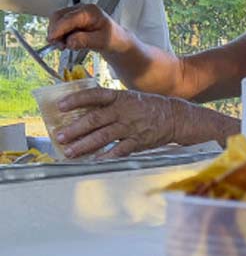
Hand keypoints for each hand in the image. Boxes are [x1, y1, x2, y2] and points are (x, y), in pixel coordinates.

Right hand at [46, 4, 126, 53]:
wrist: (116, 40)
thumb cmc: (113, 38)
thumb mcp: (102, 41)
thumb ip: (86, 40)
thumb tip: (69, 41)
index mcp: (90, 11)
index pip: (68, 18)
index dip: (58, 29)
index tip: (52, 40)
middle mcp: (80, 9)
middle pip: (58, 16)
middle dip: (55, 31)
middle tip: (60, 46)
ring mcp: (74, 13)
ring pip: (56, 21)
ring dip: (56, 34)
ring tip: (65, 46)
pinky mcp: (71, 20)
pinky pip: (58, 25)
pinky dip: (59, 35)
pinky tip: (67, 43)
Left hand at [53, 87, 176, 158]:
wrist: (175, 117)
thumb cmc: (148, 107)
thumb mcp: (129, 98)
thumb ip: (109, 104)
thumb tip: (82, 112)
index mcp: (120, 97)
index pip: (95, 95)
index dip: (77, 100)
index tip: (60, 106)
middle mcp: (124, 111)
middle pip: (95, 119)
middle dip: (75, 129)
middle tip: (60, 136)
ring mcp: (131, 127)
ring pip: (104, 136)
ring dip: (85, 144)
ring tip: (71, 151)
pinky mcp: (138, 141)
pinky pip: (120, 149)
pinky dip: (107, 155)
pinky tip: (95, 160)